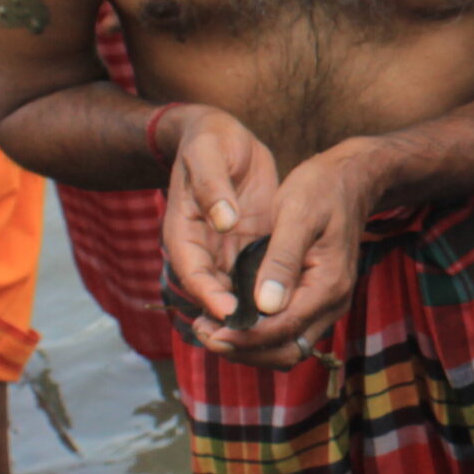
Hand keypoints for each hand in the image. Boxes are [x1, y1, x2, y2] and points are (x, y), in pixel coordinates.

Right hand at [163, 106, 280, 322]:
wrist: (220, 134)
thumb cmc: (209, 141)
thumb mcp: (208, 153)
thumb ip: (213, 187)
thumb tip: (223, 220)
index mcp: (182, 231)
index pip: (192, 272)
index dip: (209, 295)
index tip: (230, 312)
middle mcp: (202, 248)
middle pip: (213, 293)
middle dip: (230, 319)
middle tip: (257, 338)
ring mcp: (225, 249)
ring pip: (236, 292)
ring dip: (251, 314)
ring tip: (277, 334)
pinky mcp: (248, 245)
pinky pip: (256, 278)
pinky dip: (268, 295)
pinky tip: (291, 309)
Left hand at [190, 143, 384, 368]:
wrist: (351, 179)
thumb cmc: (322, 189)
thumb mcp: (296, 215)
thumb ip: (281, 260)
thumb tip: (265, 305)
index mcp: (327, 284)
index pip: (282, 329)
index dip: (244, 336)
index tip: (210, 330)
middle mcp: (331, 303)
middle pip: (286, 351)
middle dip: (244, 350)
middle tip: (205, 334)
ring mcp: (326, 304)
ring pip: (286, 347)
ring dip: (249, 346)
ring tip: (210, 330)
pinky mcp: (316, 299)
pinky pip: (288, 331)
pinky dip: (259, 334)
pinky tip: (232, 318)